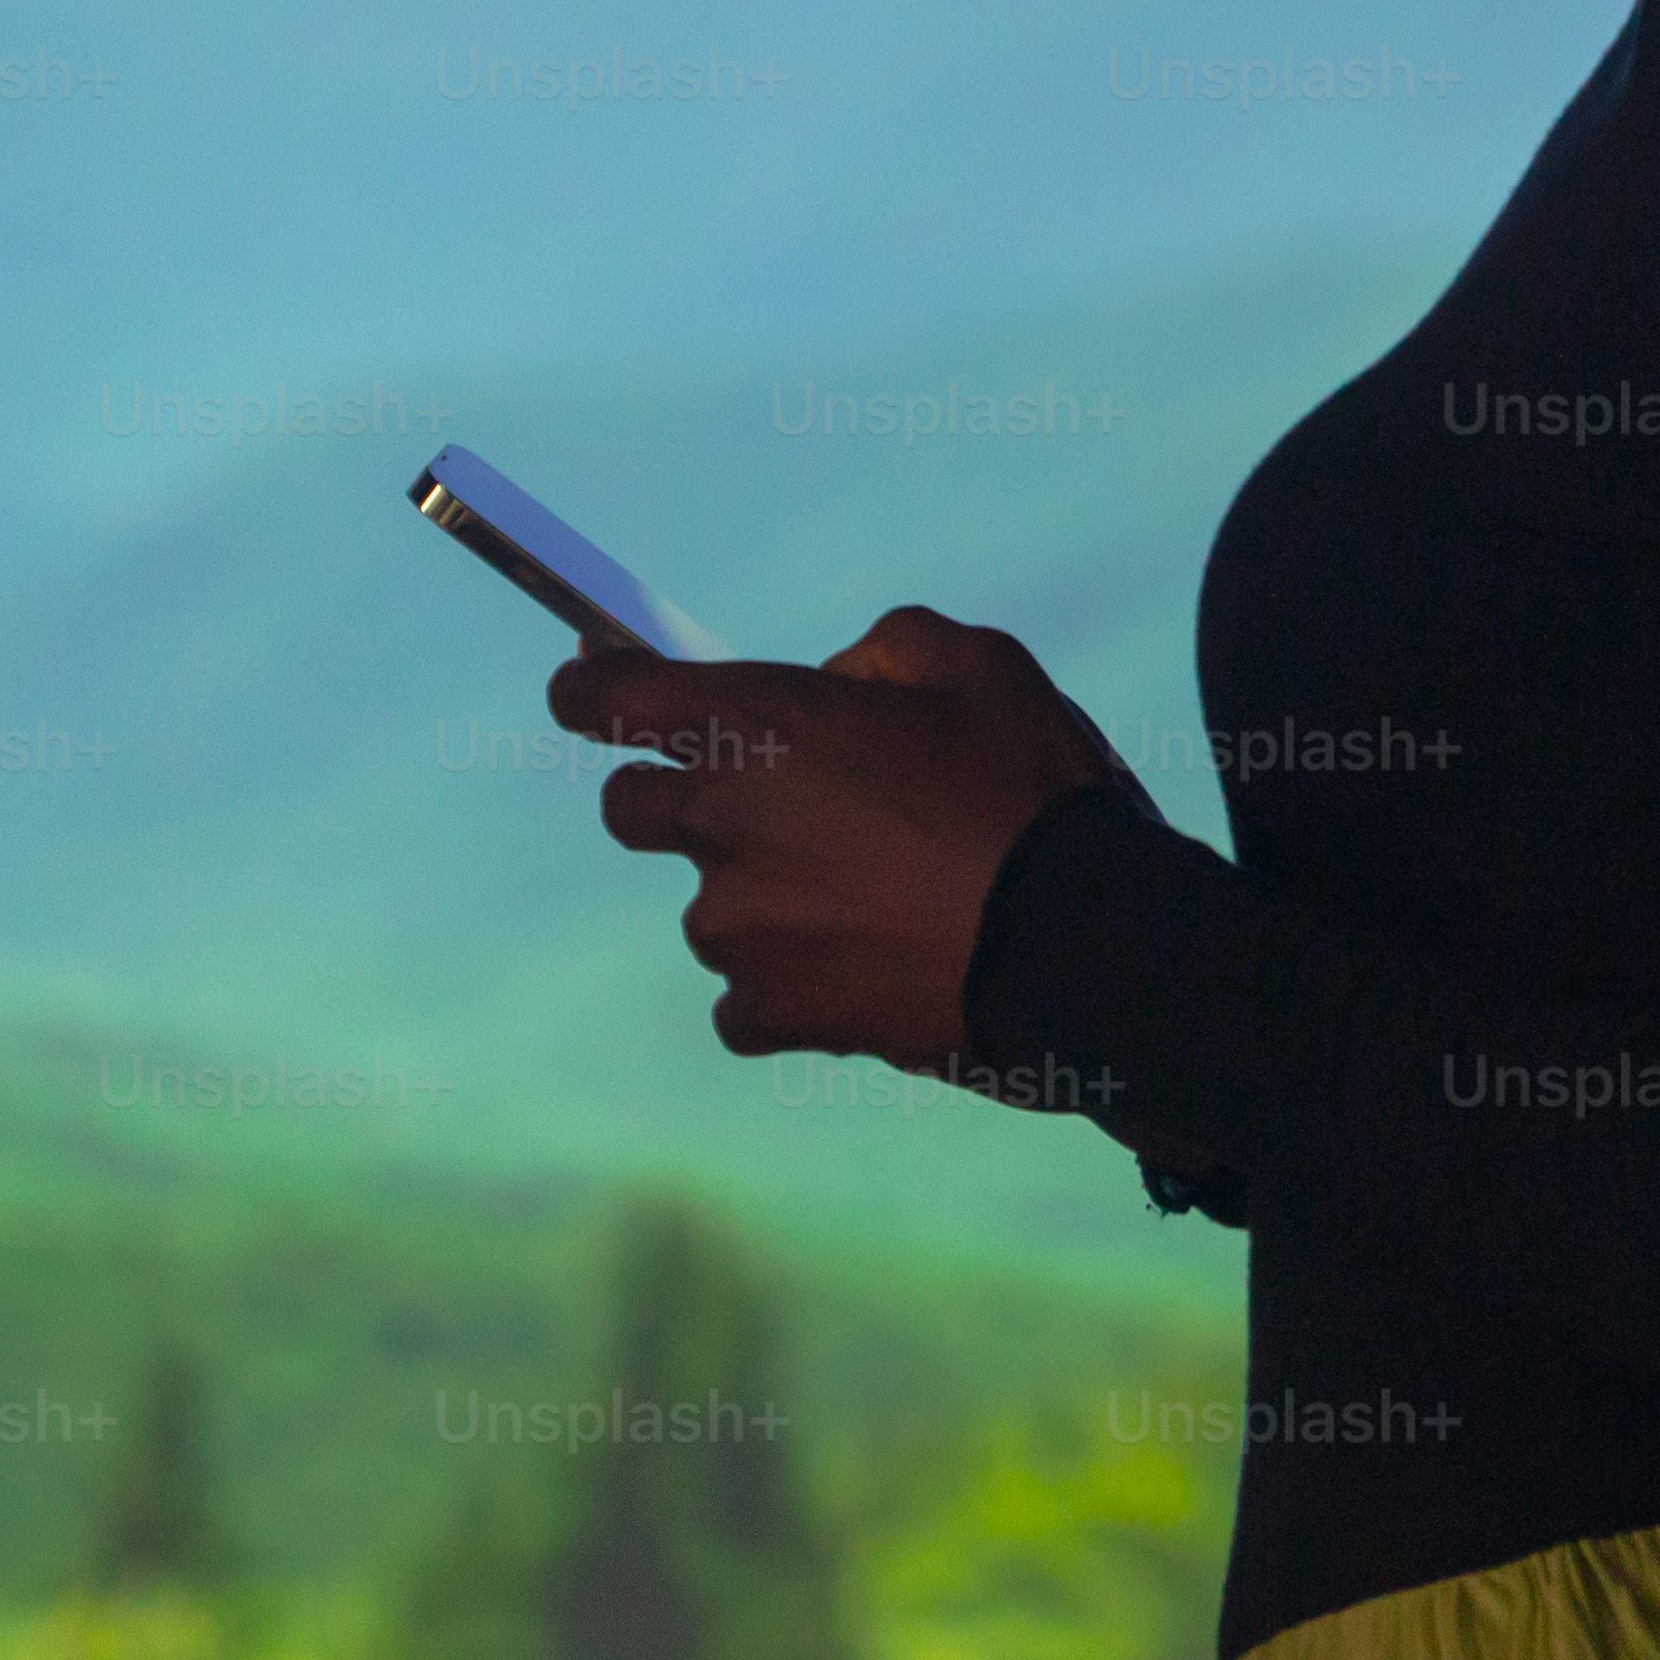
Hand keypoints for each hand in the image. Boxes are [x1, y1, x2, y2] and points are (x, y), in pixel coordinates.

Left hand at [547, 607, 1135, 1072]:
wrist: (1077, 941)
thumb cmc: (1030, 790)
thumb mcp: (980, 667)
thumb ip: (887, 650)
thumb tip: (841, 682)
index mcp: (759, 723)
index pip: (614, 694)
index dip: (590, 690)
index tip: (581, 694)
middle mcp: (723, 820)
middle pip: (630, 808)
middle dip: (674, 800)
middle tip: (771, 810)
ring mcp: (737, 924)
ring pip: (708, 910)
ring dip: (761, 902)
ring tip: (869, 907)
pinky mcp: (769, 1008)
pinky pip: (743, 1002)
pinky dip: (788, 990)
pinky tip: (860, 973)